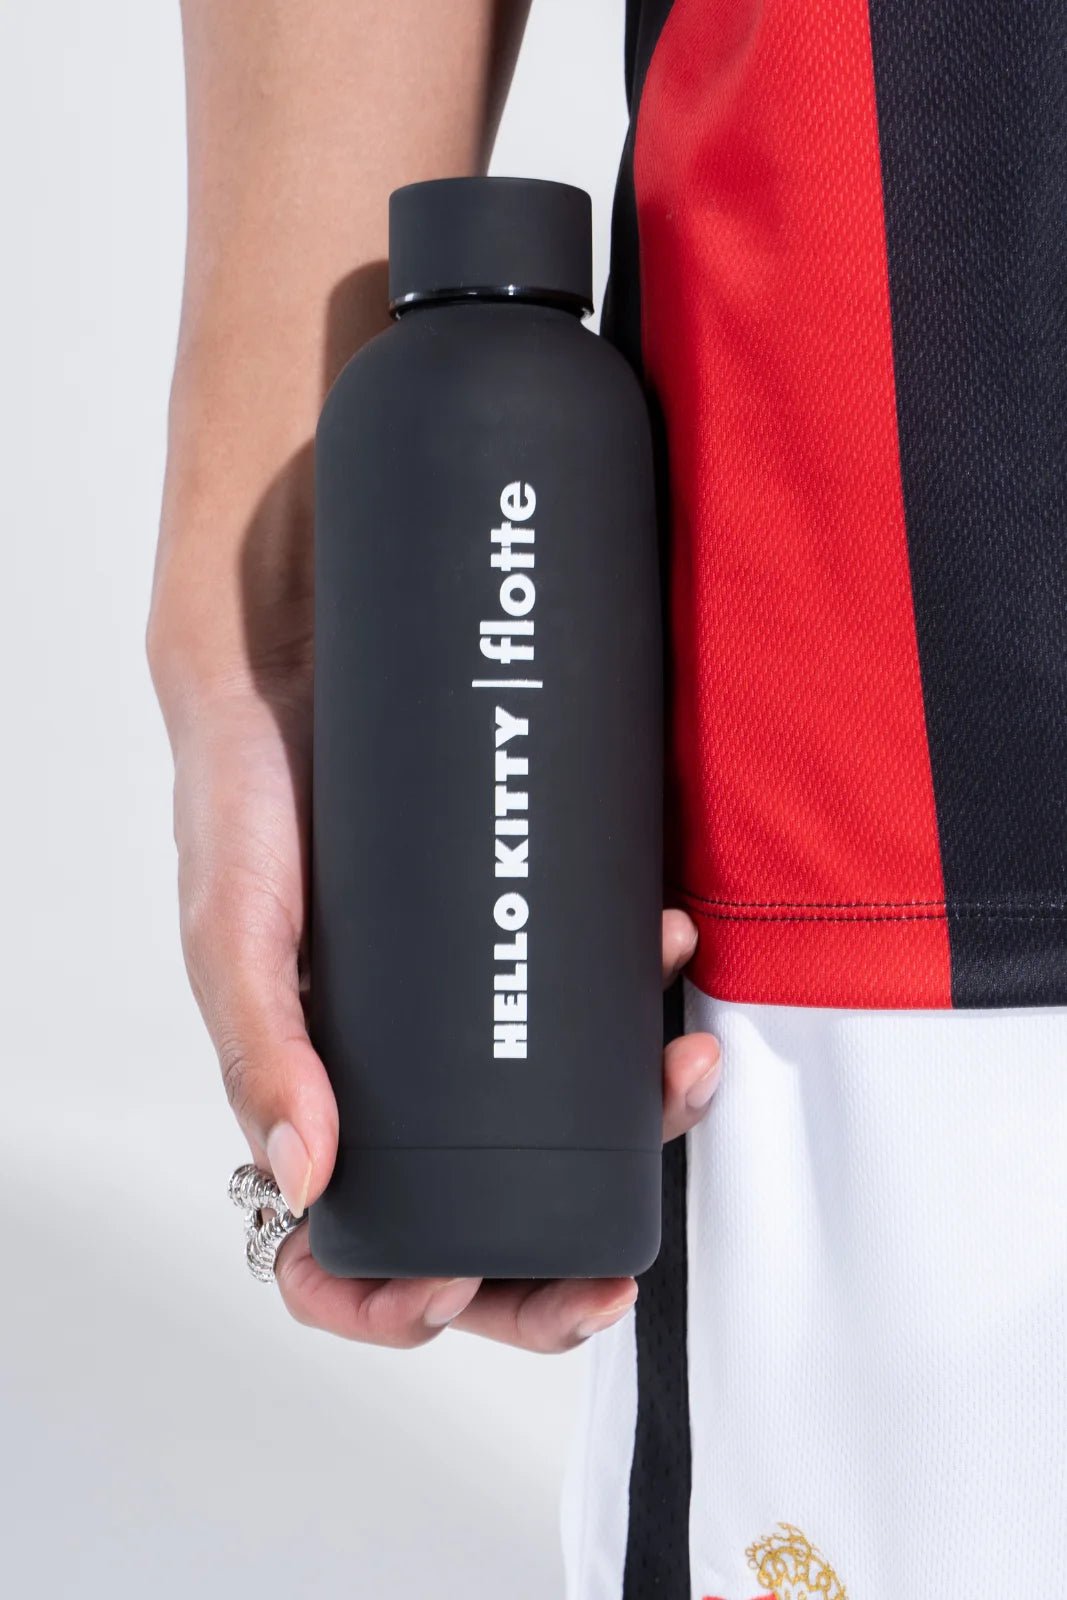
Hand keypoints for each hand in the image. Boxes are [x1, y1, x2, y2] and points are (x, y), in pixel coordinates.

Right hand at [154, 654, 720, 1351]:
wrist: (306, 654)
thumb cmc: (245, 798)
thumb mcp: (235, 926)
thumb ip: (259, 1045)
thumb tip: (304, 1183)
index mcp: (316, 1093)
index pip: (351, 1246)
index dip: (406, 1301)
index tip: (462, 1290)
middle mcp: (403, 1066)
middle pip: (484, 1216)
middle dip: (554, 1268)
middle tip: (612, 1274)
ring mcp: (473, 1003)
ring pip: (564, 1115)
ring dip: (636, 1124)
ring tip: (679, 1072)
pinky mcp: (524, 931)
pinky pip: (596, 998)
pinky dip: (645, 1000)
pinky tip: (666, 956)